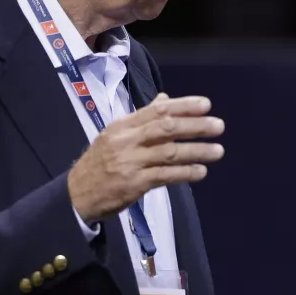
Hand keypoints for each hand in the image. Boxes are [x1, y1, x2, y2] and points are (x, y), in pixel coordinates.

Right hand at [68, 93, 224, 222]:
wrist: (77, 194)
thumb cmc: (100, 162)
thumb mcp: (116, 135)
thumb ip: (142, 119)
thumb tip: (165, 100)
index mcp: (122, 126)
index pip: (157, 110)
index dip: (183, 106)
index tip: (206, 105)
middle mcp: (126, 141)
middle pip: (165, 128)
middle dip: (195, 126)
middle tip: (219, 126)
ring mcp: (130, 162)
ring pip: (169, 152)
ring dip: (197, 151)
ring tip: (218, 150)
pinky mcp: (134, 184)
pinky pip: (165, 176)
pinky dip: (185, 173)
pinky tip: (201, 172)